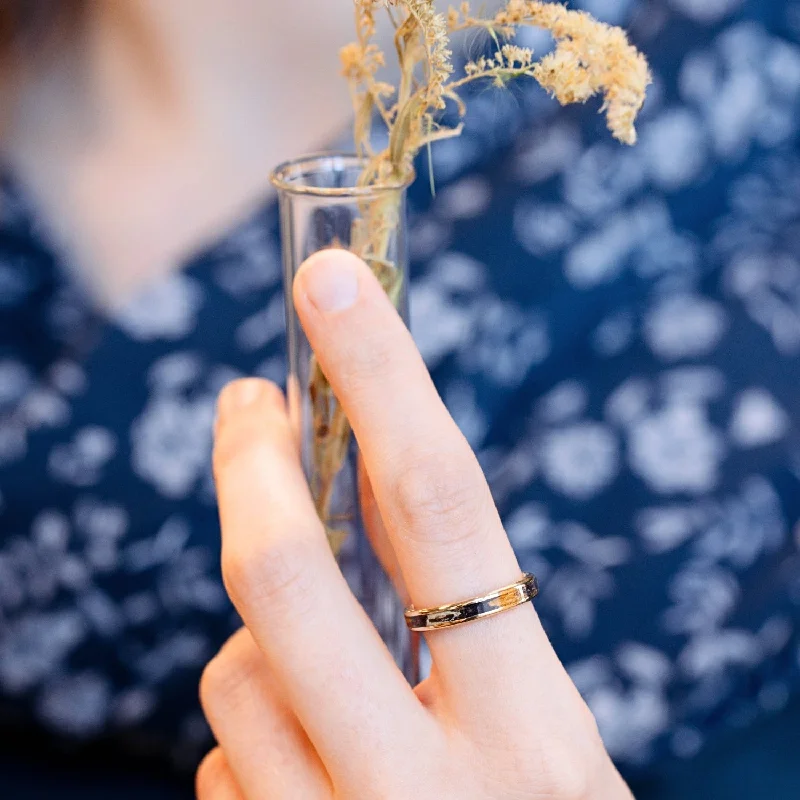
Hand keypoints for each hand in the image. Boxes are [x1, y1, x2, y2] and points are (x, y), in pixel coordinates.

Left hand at [198, 250, 631, 798]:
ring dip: (251, 647)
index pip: (442, 506)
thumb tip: (327, 519)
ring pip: (232, 680)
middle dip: (251, 468)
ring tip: (307, 665)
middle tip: (244, 406)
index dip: (383, 376)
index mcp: (535, 730)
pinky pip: (217, 771)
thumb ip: (452, 636)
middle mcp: (438, 793)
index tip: (328, 285)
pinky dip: (243, 744)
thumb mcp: (535, 734)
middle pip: (290, 577)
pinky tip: (298, 773)